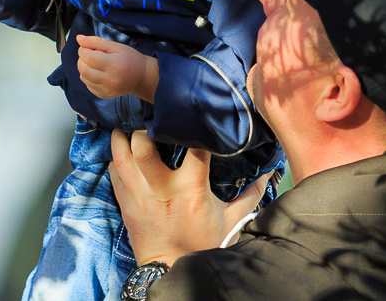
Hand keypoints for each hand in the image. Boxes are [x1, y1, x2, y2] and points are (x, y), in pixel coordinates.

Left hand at [76, 35, 158, 101]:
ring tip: (95, 63)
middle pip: (83, 69)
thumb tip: (79, 38)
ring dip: (84, 67)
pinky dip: (88, 77)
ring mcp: (106, 90)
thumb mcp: (116, 46)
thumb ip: (96, 42)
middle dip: (82, 58)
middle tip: (90, 54)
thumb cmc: (130, 59)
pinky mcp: (103, 95)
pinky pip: (88, 85)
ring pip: (83, 77)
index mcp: (114, 65)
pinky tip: (98, 72)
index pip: (88, 57)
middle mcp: (110, 80)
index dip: (83, 49)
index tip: (88, 46)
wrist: (141, 77)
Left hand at [109, 129, 272, 266]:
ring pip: (120, 156)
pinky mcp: (125, 203)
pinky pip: (114, 172)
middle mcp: (162, 188)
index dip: (194, 126)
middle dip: (144, 127)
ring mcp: (139, 195)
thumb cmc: (203, 243)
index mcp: (191, 188)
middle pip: (143, 147)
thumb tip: (272, 172)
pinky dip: (115, 157)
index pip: (194, 146)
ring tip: (128, 124)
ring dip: (121, 136)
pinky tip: (121, 148)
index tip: (195, 114)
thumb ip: (252, 194)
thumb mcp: (232, 219)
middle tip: (150, 116)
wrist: (172, 271)